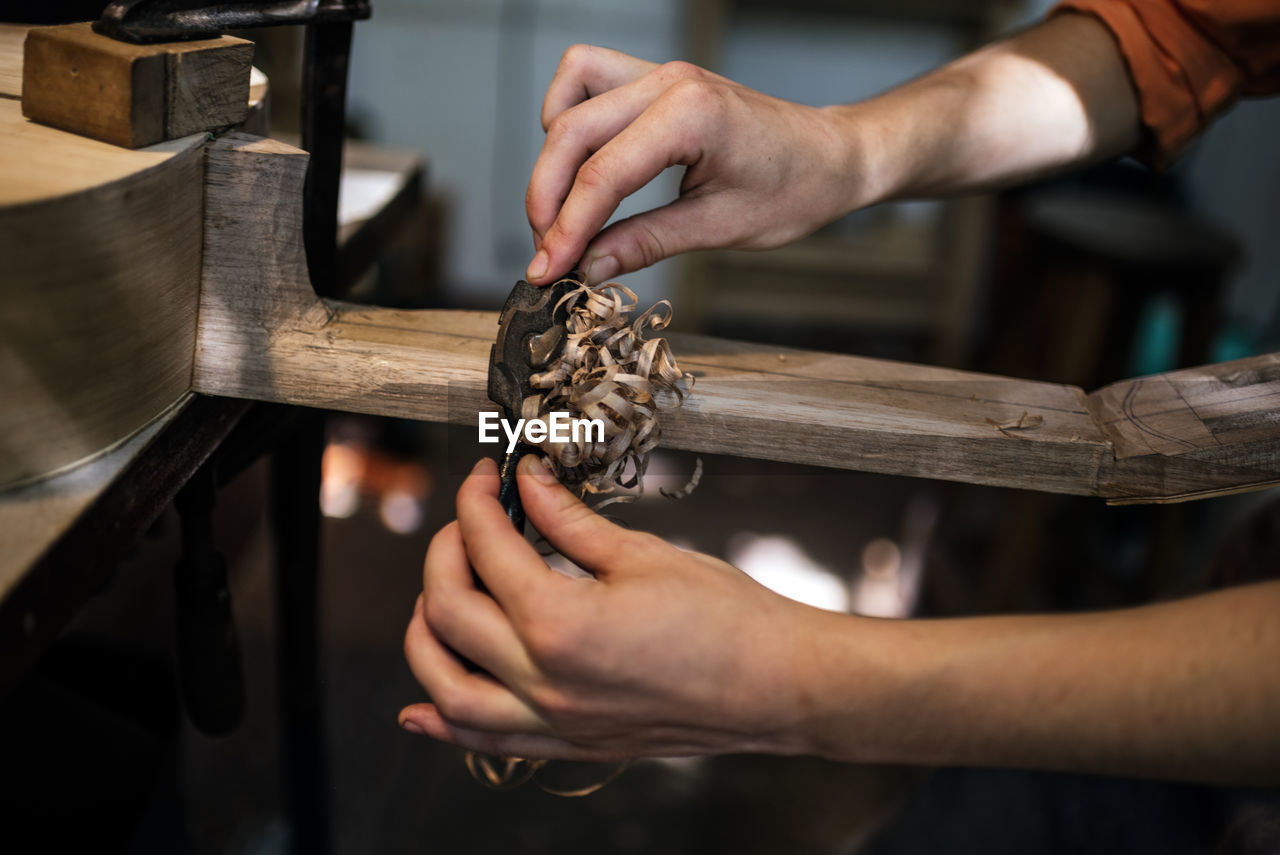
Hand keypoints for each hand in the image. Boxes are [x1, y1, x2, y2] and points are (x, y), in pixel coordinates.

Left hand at [399, 455, 833, 760]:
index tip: (486, 480)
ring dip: (424, 638)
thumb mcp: (642, 555)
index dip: (477, 502)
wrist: (777, 685)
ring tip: (434, 597)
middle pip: (449, 611)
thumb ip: (568, 522)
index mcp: (561, 622)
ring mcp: (554, 720)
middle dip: (445, 553)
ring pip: (448, 688)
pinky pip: (485, 741)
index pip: (489, 549)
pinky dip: (443, 725)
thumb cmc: (727, 622)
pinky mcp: (570, 744)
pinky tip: (421, 709)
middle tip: (468, 523)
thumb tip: (530, 485)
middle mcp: (545, 680)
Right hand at [525, 45, 872, 285]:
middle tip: (547, 254)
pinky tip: (582, 166)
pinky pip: (589, 80)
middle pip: (571, 133)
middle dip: (547, 199)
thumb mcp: (720, 229)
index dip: (565, 228)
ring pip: (570, 94)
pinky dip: (570, 119)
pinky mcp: (657, 80)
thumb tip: (588, 266)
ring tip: (562, 209)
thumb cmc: (797, 188)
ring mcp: (661, 74)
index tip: (546, 271)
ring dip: (553, 153)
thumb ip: (645, 243)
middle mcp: (669, 82)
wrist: (834, 156)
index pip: (603, 174)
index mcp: (692, 115)